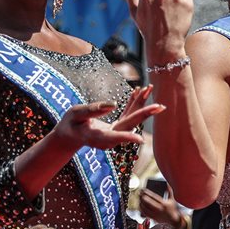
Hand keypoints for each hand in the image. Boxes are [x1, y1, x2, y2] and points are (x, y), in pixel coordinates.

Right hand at [50, 86, 164, 150]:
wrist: (70, 136)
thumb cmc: (70, 124)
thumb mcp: (76, 114)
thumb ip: (92, 110)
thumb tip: (113, 105)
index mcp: (97, 136)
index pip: (114, 136)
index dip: (126, 137)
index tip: (140, 139)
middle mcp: (110, 137)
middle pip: (129, 125)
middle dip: (144, 114)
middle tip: (160, 106)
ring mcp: (115, 133)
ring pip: (131, 118)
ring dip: (141, 104)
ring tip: (150, 89)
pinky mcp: (117, 128)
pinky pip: (127, 115)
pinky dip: (133, 103)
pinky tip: (140, 91)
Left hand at [139, 187, 183, 228]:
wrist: (173, 220)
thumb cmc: (172, 209)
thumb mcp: (172, 199)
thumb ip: (169, 191)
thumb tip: (167, 184)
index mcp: (164, 204)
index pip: (154, 196)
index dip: (147, 192)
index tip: (143, 189)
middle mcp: (159, 209)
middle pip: (148, 202)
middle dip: (142, 197)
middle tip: (139, 193)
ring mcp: (155, 214)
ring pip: (145, 208)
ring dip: (141, 203)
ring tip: (139, 199)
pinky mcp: (153, 218)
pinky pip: (145, 213)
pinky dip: (141, 209)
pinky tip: (140, 205)